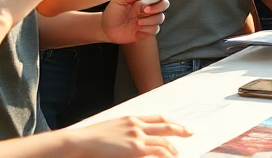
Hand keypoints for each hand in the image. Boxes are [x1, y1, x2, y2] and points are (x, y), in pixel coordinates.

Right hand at [68, 115, 191, 157]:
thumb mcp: (111, 128)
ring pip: (163, 141)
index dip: (169, 121)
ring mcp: (137, 136)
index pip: (156, 118)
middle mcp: (136, 125)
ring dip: (172, 148)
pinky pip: (157, 152)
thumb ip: (124, 130)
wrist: (81, 141)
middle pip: (165, 126)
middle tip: (189, 132)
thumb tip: (131, 137)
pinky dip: (166, 155)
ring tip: (177, 154)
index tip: (176, 124)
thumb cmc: (92, 138)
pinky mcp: (135, 149)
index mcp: (131, 118)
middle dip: (179, 129)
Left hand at [100, 0, 168, 44]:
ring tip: (137, 23)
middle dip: (157, 9)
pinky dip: (148, 30)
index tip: (147, 4)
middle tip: (145, 11)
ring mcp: (147, 20)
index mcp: (142, 0)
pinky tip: (138, 30)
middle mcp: (147, 10)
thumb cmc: (112, 13)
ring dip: (150, 21)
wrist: (106, 29)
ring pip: (160, 18)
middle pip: (164, 6)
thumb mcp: (118, 0)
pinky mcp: (146, 31)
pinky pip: (155, 30)